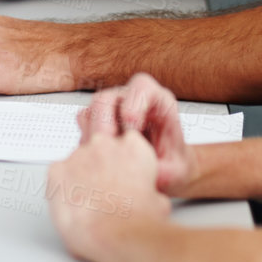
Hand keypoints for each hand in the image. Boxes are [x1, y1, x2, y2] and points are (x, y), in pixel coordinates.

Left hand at [48, 129, 166, 260]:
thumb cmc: (138, 221)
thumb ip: (148, 189)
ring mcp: (78, 155)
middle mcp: (104, 144)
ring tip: (88, 206)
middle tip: (104, 195)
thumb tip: (147, 198)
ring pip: (76, 163)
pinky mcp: (57, 171)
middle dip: (99, 170)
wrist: (117, 235)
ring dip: (79, 179)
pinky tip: (72, 205)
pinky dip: (60, 189)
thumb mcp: (159, 201)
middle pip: (98, 151)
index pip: (124, 143)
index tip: (121, 178)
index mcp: (132, 146)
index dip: (121, 163)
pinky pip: (56, 175)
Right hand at [79, 73, 199, 197]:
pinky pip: (84, 125)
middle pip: (107, 97)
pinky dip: (88, 143)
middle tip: (109, 147)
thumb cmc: (173, 164)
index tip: (133, 130)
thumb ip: (164, 171)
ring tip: (105, 158)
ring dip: (94, 135)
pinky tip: (101, 159)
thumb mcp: (177, 171)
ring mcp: (112, 109)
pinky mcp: (98, 123)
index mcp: (158, 102)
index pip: (142, 86)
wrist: (166, 170)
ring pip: (91, 110)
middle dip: (104, 123)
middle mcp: (132, 101)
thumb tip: (146, 174)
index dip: (134, 105)